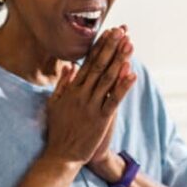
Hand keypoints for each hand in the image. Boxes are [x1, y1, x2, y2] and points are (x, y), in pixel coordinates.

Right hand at [43, 27, 136, 165]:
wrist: (61, 155)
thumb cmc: (58, 130)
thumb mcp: (54, 104)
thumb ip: (62, 85)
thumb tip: (69, 66)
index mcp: (72, 90)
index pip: (88, 63)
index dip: (99, 47)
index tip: (108, 32)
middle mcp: (82, 95)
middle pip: (99, 66)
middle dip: (111, 47)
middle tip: (121, 31)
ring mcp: (91, 106)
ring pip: (108, 79)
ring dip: (120, 60)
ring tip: (129, 45)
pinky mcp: (101, 119)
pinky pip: (114, 100)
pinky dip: (123, 87)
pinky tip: (132, 74)